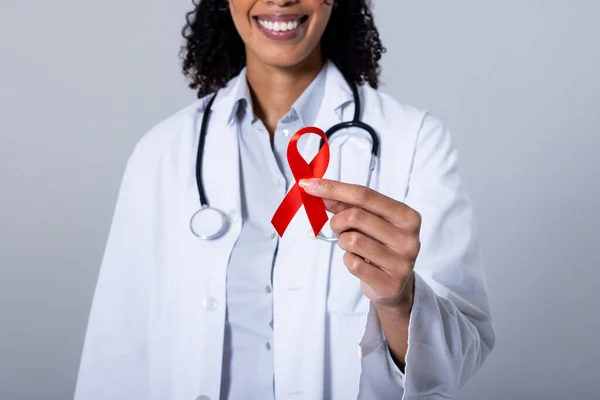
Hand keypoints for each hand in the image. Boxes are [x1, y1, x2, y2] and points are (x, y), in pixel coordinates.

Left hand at [299, 178, 419, 314]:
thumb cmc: (379, 245)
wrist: (394, 284)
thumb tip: (319, 191)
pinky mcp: (390, 283)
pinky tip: (359, 261)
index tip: (308, 184)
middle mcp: (409, 238)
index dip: (333, 188)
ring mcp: (401, 262)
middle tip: (338, 227)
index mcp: (407, 216)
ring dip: (343, 241)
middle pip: (356, 216)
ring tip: (352, 246)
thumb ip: (345, 204)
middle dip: (337, 220)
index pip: (365, 195)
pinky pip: (352, 263)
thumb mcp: (368, 220)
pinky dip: (348, 260)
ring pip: (352, 240)